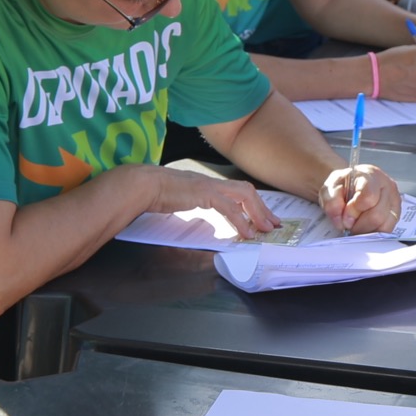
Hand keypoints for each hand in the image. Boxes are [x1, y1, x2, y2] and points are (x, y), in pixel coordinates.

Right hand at [152, 167, 279, 238]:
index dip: (253, 204)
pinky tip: (246, 233)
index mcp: (207, 184)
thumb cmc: (155, 193)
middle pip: (247, 191)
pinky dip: (241, 220)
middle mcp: (212, 182)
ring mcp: (209, 186)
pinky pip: (230, 207)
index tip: (263, 217)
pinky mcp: (204, 193)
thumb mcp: (180, 200)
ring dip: (257, 213)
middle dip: (262, 208)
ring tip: (264, 229)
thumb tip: (202, 221)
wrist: (142, 185)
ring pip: (244, 196)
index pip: (238, 190)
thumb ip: (194, 206)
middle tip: (273, 224)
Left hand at [321, 163, 401, 233]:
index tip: (344, 217)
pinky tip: (365, 227)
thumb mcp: (330, 189)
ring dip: (367, 230)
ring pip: (384, 225)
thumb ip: (332, 202)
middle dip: (360, 225)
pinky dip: (374, 232)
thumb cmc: (342, 186)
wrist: (350, 186)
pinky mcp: (396, 213)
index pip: (369, 197)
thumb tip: (340, 221)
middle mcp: (388, 186)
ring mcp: (394, 200)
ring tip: (357, 225)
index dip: (354, 212)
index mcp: (371, 175)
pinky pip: (387, 230)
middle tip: (349, 224)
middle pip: (378, 215)